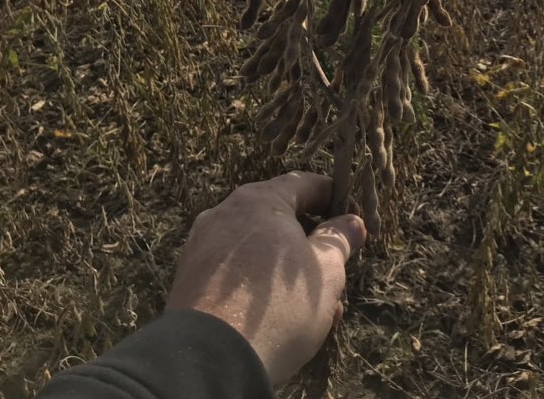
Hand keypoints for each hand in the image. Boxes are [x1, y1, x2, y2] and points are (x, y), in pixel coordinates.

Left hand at [166, 171, 366, 384]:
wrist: (212, 359)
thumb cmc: (279, 305)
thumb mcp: (325, 271)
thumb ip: (339, 239)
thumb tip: (352, 222)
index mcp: (259, 200)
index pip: (303, 184)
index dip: (331, 196)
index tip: (350, 214)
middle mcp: (225, 213)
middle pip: (278, 218)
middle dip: (311, 243)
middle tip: (336, 269)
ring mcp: (203, 245)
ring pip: (258, 248)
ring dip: (289, 271)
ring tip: (317, 307)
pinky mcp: (191, 277)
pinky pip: (236, 271)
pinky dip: (261, 284)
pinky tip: (282, 316)